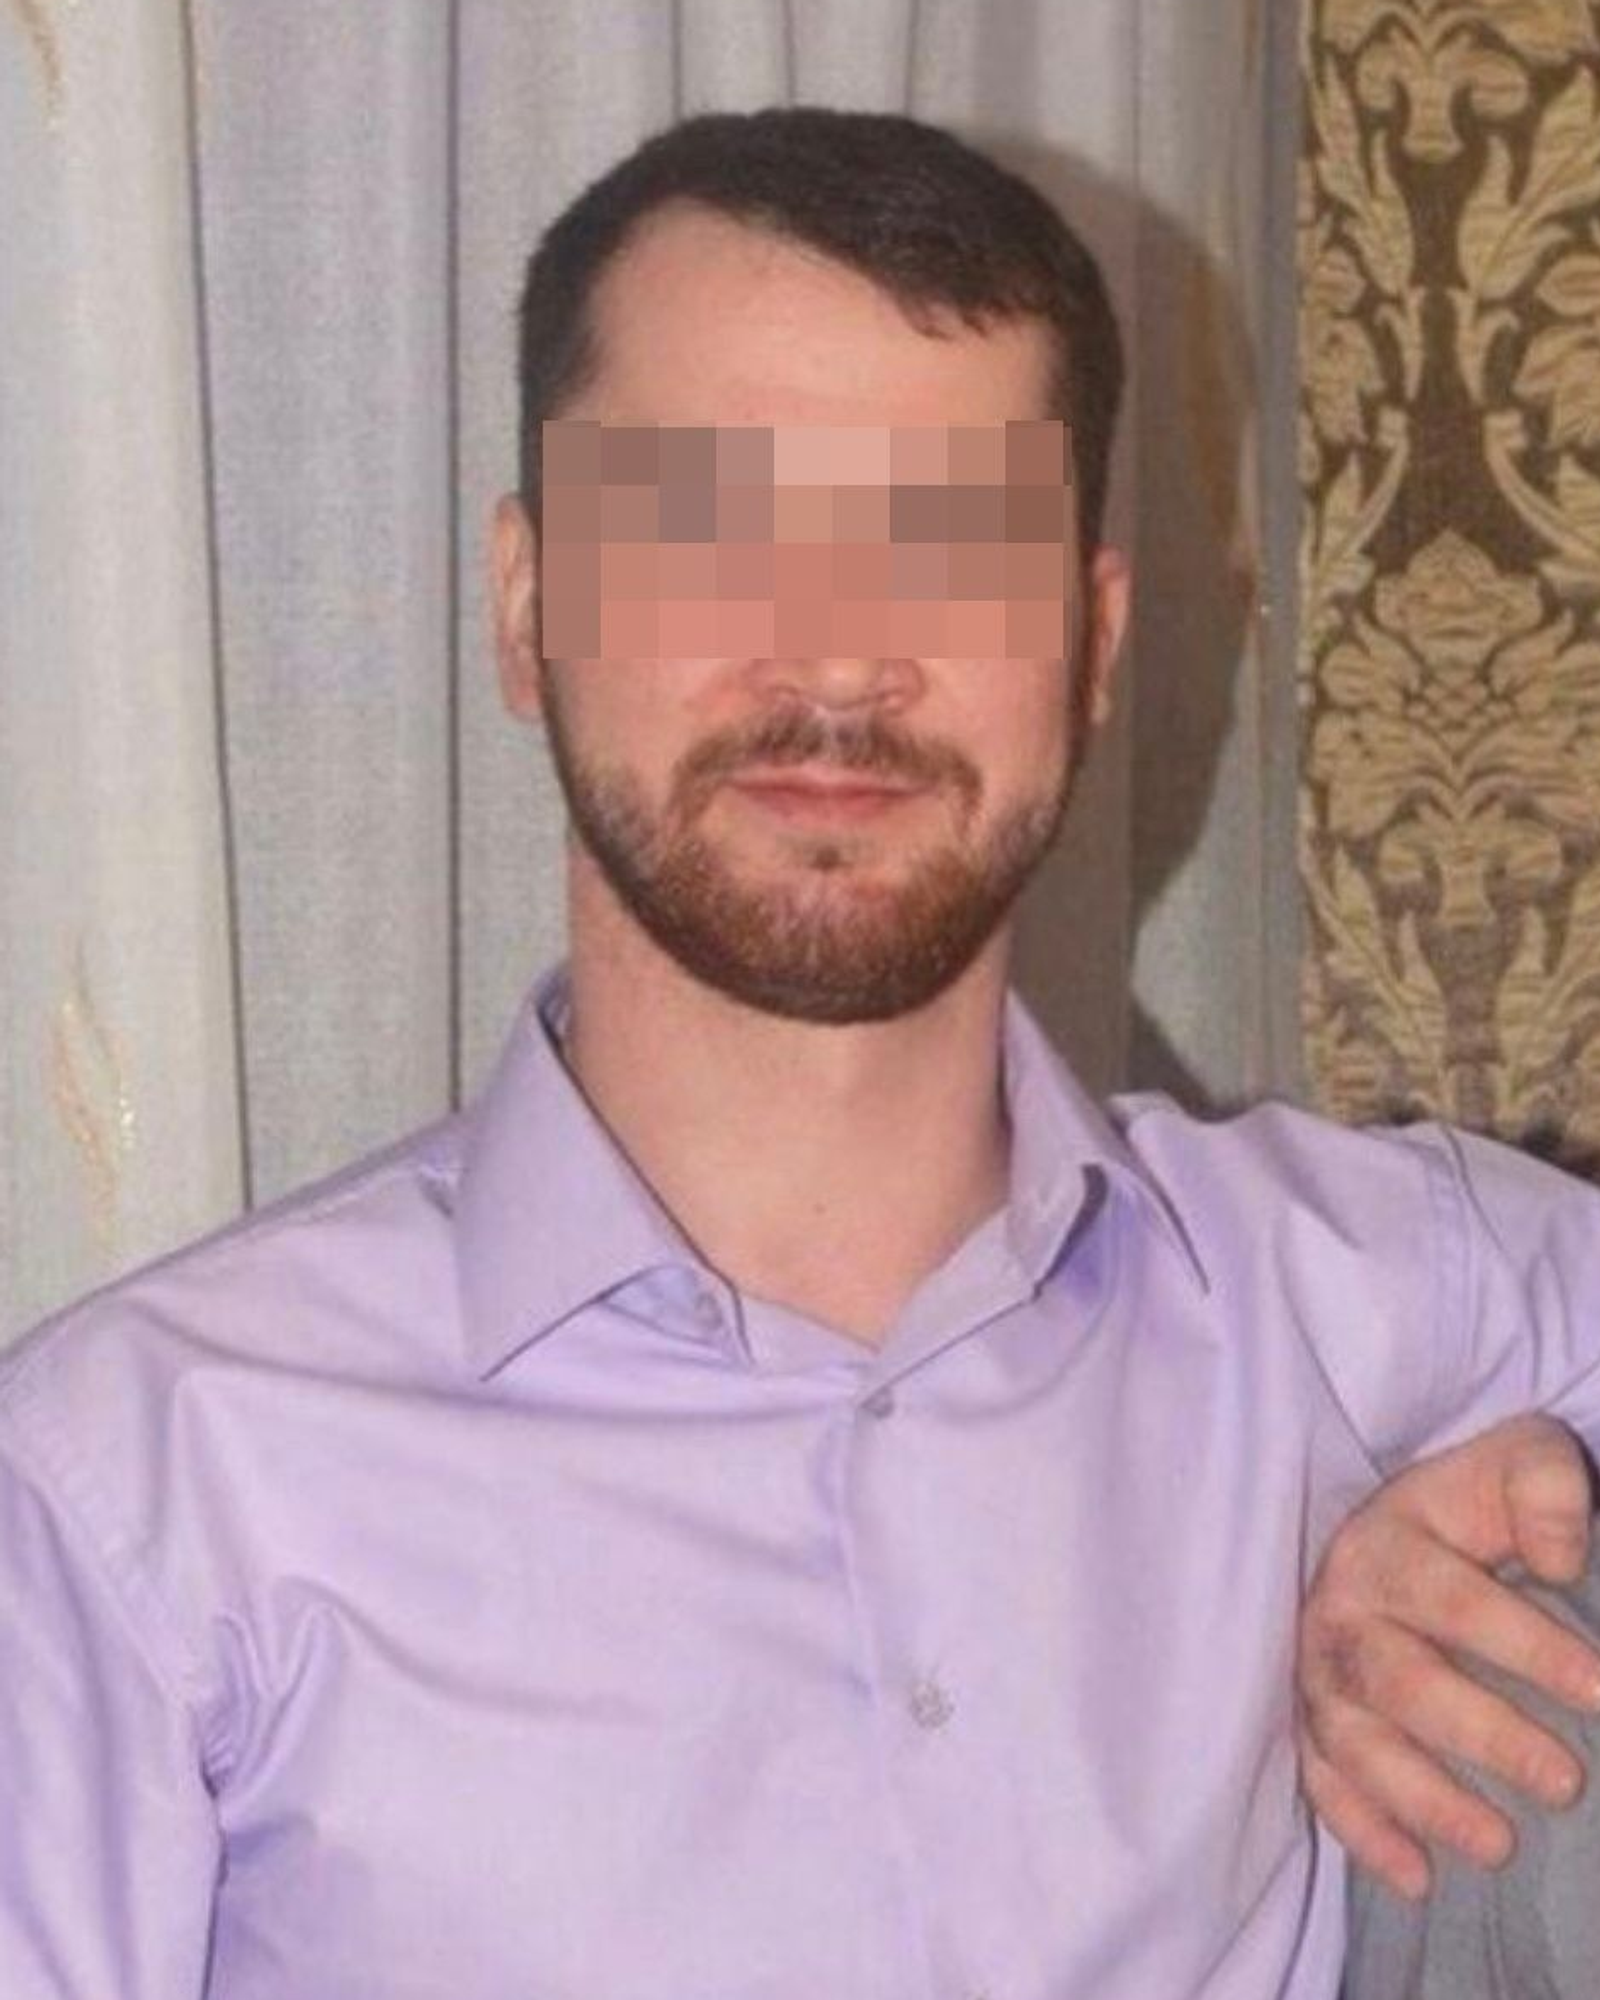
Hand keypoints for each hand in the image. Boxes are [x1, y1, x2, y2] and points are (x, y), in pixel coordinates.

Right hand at [1298, 1414, 1599, 1898]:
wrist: (1389, 1532)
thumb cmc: (1469, 1508)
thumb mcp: (1512, 1463)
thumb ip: (1542, 1484)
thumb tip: (1561, 1555)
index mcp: (1386, 1545)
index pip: (1452, 1599)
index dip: (1524, 1646)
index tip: (1598, 1689)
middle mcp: (1340, 1611)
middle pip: (1400, 1681)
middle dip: (1482, 1736)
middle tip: (1566, 1781)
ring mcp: (1318, 1672)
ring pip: (1355, 1742)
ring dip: (1423, 1799)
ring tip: (1501, 1846)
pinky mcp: (1310, 1721)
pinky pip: (1321, 1781)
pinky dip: (1361, 1833)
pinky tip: (1416, 1877)